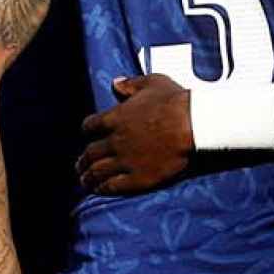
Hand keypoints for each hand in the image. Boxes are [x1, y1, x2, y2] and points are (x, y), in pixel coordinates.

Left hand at [77, 75, 192, 194]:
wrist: (194, 125)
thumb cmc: (176, 103)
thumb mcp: (152, 83)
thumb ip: (131, 84)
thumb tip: (116, 83)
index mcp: (115, 118)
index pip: (90, 126)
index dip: (88, 131)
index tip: (89, 135)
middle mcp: (115, 141)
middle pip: (90, 153)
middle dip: (83, 160)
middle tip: (80, 165)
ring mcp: (126, 161)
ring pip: (97, 171)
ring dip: (88, 177)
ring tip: (85, 181)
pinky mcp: (139, 178)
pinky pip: (114, 186)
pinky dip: (103, 189)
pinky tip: (99, 190)